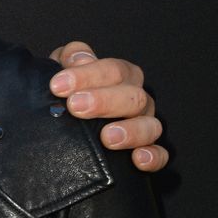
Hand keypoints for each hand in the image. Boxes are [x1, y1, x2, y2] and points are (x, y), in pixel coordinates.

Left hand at [49, 41, 166, 172]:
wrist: (62, 119)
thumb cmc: (66, 90)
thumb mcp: (63, 69)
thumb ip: (70, 57)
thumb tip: (79, 59)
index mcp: (120, 76)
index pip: (113, 70)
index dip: (87, 75)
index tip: (58, 85)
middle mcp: (135, 99)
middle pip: (133, 96)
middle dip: (104, 101)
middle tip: (76, 106)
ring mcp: (143, 125)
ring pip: (150, 125)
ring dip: (131, 131)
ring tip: (107, 137)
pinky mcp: (146, 150)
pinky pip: (159, 154)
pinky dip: (152, 156)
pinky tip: (138, 159)